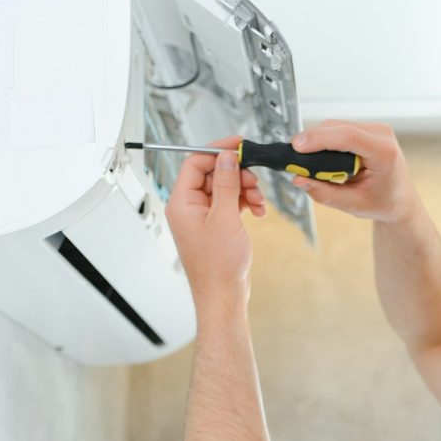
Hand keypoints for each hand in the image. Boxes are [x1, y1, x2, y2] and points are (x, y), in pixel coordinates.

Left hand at [165, 135, 267, 311]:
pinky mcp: (216, 226)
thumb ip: (227, 184)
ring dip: (244, 189)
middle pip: (212, 174)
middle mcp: (189, 208)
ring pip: (224, 188)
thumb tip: (227, 158)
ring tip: (258, 201)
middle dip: (236, 174)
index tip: (238, 146)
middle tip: (254, 181)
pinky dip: (244, 203)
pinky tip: (257, 211)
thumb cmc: (217, 267)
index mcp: (181, 203)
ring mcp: (203, 217)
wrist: (223, 295)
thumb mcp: (225, 217)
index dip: (216, 151)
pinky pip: (230, 203)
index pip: (195, 163)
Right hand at [289, 120, 420, 224]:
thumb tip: (298, 179)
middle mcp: (382, 135)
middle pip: (337, 128)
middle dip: (312, 140)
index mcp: (385, 153)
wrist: (400, 200)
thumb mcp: (353, 205)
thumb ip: (324, 193)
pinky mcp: (366, 129)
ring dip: (317, 140)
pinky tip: (318, 156)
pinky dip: (324, 140)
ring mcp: (375, 129)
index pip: (348, 137)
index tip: (297, 146)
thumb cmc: (382, 203)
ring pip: (335, 125)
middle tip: (293, 160)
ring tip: (306, 162)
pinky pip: (339, 128)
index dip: (320, 139)